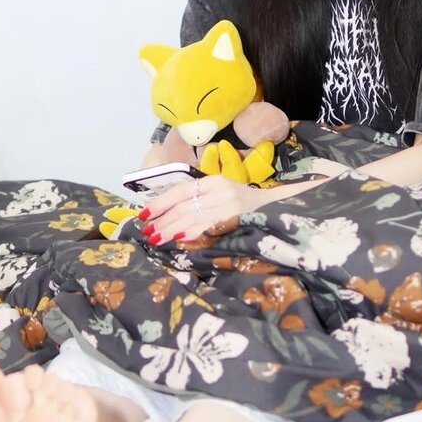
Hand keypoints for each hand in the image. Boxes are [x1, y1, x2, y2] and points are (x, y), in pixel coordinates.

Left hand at [140, 175, 266, 245]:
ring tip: (156, 239)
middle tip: (147, 231)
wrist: (276, 207)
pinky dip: (190, 235)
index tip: (144, 214)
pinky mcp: (236, 222)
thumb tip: (164, 214)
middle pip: (184, 207)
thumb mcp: (220, 192)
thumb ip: (198, 199)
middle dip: (162, 220)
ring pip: (192, 219)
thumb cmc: (243, 202)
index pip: (181, 191)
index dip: (160, 202)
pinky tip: (178, 240)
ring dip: (171, 230)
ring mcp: (230, 207)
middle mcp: (221, 191)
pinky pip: (207, 230)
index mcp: (214, 181)